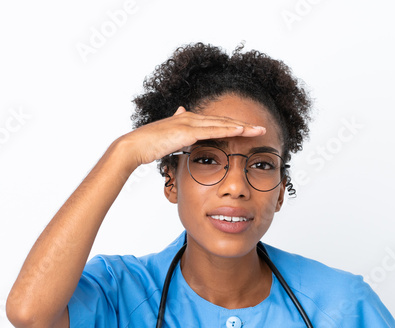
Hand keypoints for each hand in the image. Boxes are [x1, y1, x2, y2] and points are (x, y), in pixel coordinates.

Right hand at [118, 106, 265, 168]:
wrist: (133, 146)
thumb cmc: (147, 145)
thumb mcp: (166, 137)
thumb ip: (176, 128)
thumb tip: (181, 113)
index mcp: (187, 120)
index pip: (216, 123)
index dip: (233, 126)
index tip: (248, 131)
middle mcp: (190, 118)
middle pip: (223, 121)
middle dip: (244, 125)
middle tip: (261, 129)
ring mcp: (189, 123)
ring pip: (222, 123)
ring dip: (243, 127)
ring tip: (259, 130)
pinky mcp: (187, 131)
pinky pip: (213, 130)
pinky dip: (229, 129)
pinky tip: (242, 130)